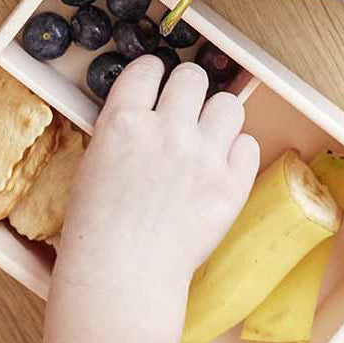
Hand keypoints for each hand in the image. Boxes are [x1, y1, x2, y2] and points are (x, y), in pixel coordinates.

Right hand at [57, 56, 259, 300]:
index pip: (148, 69)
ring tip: (206, 142)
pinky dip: (236, 155)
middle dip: (188, 92)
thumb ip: (124, 131)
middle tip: (184, 116)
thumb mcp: (95, 165)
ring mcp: (203, 157)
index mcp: (123, 122)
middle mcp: (166, 131)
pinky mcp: (231, 185)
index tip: (157, 88)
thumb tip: (149, 113)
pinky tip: (219, 170)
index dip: (154, 76)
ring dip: (218, 119)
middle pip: (194, 77)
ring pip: (229, 104)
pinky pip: (248, 145)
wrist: (123, 273)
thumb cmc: (98, 229)